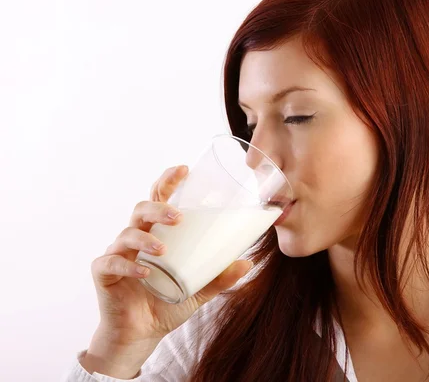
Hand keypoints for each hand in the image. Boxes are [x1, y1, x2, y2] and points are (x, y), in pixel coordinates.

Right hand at [81, 165, 251, 377]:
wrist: (142, 334)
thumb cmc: (168, 303)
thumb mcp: (199, 289)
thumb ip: (220, 277)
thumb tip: (248, 263)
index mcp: (157, 233)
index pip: (159, 198)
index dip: (168, 181)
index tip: (184, 169)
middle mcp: (136, 237)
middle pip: (142, 209)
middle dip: (159, 207)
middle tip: (179, 217)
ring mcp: (118, 253)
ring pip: (126, 233)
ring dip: (145, 237)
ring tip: (163, 249)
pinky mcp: (104, 273)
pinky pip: (111, 263)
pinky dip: (128, 265)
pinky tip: (145, 271)